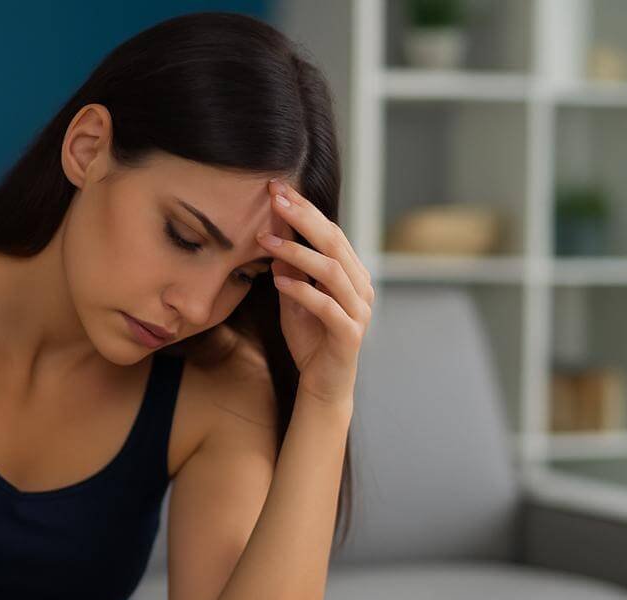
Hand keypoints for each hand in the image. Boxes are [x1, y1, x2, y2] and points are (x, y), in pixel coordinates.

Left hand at [257, 179, 374, 408]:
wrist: (323, 384)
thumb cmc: (310, 339)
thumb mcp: (294, 298)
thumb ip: (289, 269)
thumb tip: (274, 235)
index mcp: (351, 273)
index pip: (329, 232)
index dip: (305, 209)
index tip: (277, 188)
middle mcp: (360, 286)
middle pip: (334, 242)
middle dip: (303, 217)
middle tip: (275, 199)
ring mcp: (358, 310)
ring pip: (331, 271)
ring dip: (297, 252)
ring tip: (266, 240)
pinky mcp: (349, 333)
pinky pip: (326, 306)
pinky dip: (302, 291)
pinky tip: (278, 280)